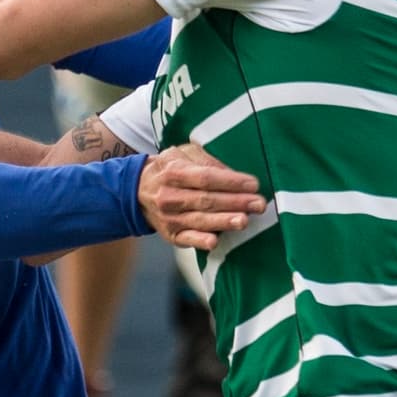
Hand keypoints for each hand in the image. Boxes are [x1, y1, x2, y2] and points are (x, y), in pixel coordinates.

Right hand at [138, 143, 264, 249]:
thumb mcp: (183, 154)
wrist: (138, 191)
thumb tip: (232, 173)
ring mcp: (169, 217)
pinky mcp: (171, 235)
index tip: (253, 184)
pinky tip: (215, 241)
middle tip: (259, 204)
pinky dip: (200, 240)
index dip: (230, 181)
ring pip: (200, 220)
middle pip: (206, 199)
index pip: (206, 177)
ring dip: (224, 221)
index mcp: (173, 172)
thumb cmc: (170, 169)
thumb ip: (206, 160)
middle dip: (235, 202)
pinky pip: (187, 239)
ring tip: (245, 220)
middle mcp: (169, 196)